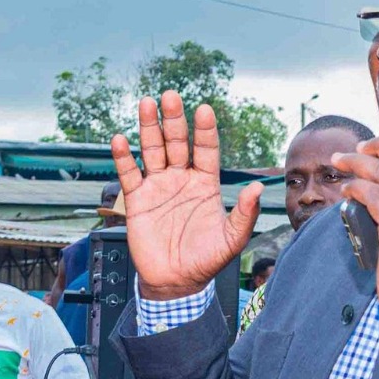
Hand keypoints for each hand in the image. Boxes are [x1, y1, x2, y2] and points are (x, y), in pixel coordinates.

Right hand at [110, 94, 262, 299]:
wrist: (177, 282)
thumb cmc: (207, 261)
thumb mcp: (232, 239)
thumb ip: (245, 214)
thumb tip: (258, 187)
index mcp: (206, 185)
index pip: (206, 151)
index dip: (204, 131)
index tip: (204, 109)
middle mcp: (182, 180)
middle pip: (177, 143)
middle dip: (174, 120)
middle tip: (171, 96)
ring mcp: (159, 187)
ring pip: (152, 150)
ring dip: (149, 128)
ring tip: (147, 103)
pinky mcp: (137, 199)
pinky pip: (129, 173)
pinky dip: (124, 157)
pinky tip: (120, 140)